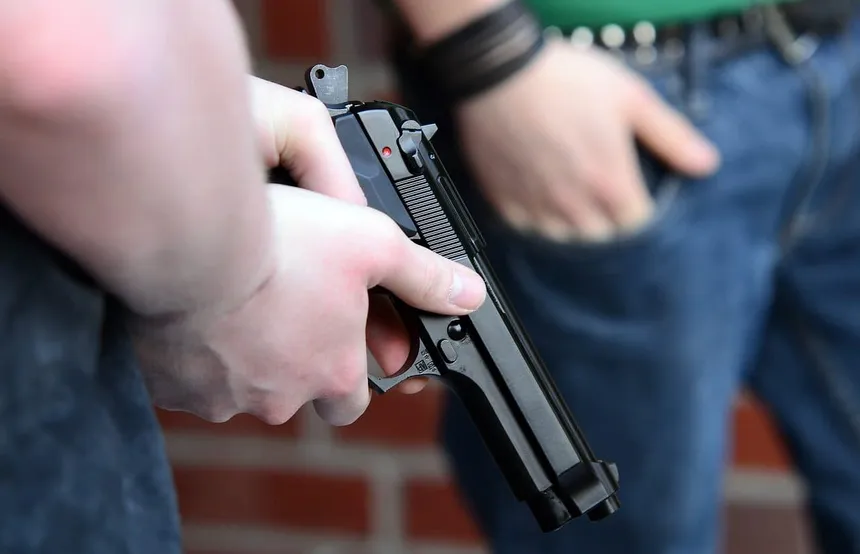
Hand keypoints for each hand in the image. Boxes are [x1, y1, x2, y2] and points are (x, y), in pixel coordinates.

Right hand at [132, 78, 487, 425]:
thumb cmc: (281, 244)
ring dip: (241, 358)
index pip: (352, 401)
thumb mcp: (372, 244)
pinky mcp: (171, 389)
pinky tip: (196, 313)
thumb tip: (468, 296)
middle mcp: (279, 397)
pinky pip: (188, 379)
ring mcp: (222, 398)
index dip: (350, 375)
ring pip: (239, 388)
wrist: (190, 244)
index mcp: (331, 372)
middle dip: (292, 368)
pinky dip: (194, 353)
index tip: (339, 348)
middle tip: (282, 318)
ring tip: (236, 305)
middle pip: (293, 396)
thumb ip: (422, 275)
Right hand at [454, 39, 720, 241]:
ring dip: (572, 222)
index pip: (635, 224)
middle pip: (600, 236)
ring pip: (562, 236)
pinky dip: (535, 216)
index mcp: (609, 183)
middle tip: (602, 191)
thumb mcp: (631, 98)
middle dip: (607, 220)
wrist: (500, 70)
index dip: (638, 210)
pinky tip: (538, 192)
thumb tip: (706, 164)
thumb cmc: (566, 79)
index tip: (633, 194)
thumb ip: (671, 137)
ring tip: (572, 195)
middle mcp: (573, 204)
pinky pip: (526, 227)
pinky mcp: (504, 200)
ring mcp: (536, 205)